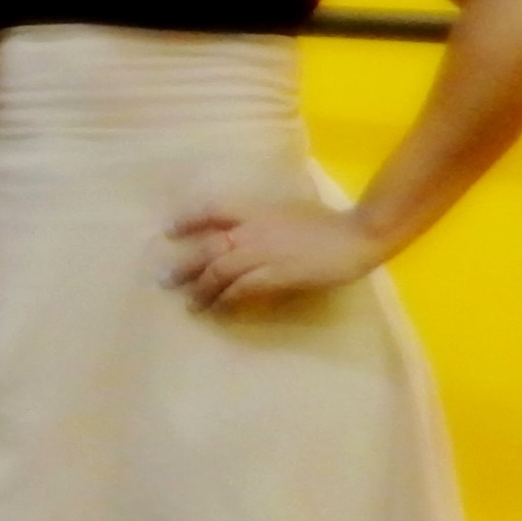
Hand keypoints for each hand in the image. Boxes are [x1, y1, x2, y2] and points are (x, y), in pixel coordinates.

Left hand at [165, 203, 382, 311]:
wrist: (358, 234)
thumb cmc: (330, 222)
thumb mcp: (290, 210)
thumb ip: (265, 220)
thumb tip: (248, 231)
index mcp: (256, 210)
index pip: (211, 210)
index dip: (187, 220)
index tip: (168, 230)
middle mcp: (251, 229)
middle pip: (206, 247)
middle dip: (183, 265)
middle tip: (163, 280)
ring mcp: (261, 252)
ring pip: (217, 271)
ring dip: (201, 290)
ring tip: (191, 304)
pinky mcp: (274, 274)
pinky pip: (240, 289)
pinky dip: (226, 301)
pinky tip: (219, 310)